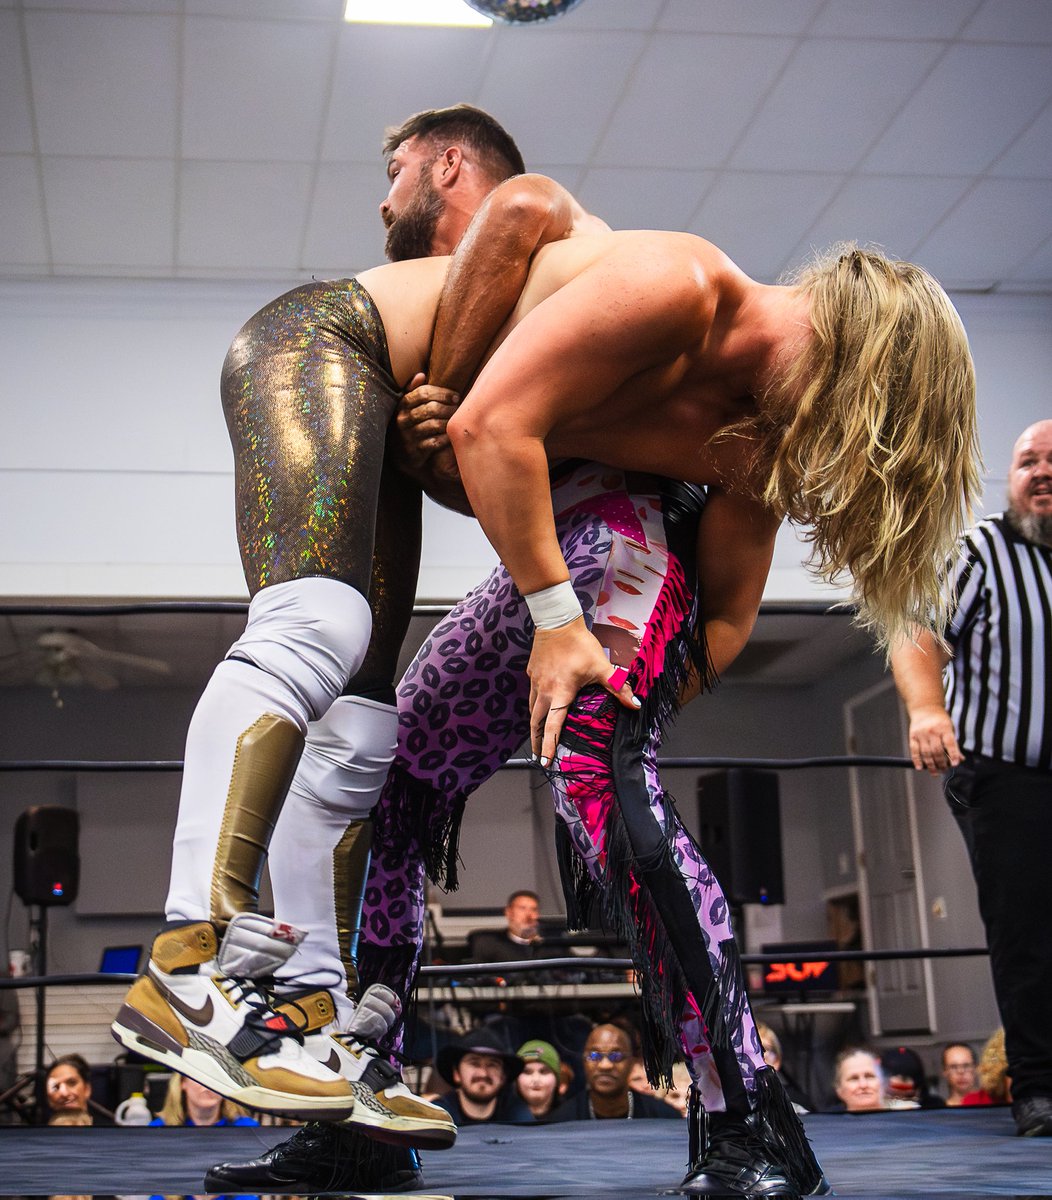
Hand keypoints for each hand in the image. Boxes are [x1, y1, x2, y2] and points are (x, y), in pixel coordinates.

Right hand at [394, 373, 460, 474]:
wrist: (400, 454)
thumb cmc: (409, 425)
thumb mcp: (406, 407)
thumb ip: (413, 390)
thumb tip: (420, 375)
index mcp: (402, 405)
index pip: (423, 393)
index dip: (442, 393)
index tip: (455, 396)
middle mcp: (404, 420)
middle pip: (431, 408)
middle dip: (448, 407)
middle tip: (458, 408)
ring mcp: (409, 436)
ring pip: (434, 425)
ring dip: (449, 421)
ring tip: (456, 420)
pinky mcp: (416, 451)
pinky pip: (435, 442)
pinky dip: (445, 438)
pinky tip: (451, 434)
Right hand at [527, 617, 638, 763]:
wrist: (557, 621)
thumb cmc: (580, 645)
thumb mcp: (602, 667)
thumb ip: (618, 687)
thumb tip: (635, 704)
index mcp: (561, 694)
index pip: (552, 726)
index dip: (548, 746)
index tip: (545, 762)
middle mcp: (544, 691)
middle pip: (536, 722)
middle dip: (537, 741)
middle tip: (539, 756)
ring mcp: (536, 681)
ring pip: (531, 708)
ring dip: (534, 724)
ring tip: (536, 735)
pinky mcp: (532, 672)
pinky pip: (532, 693)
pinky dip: (534, 704)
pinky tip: (539, 705)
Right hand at [907, 705, 962, 773]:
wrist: (925, 708)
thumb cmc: (940, 720)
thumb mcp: (950, 729)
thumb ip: (954, 744)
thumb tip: (960, 759)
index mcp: (944, 728)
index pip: (950, 744)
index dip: (953, 755)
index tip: (955, 764)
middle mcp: (932, 731)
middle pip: (937, 751)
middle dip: (941, 763)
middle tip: (944, 770)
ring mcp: (921, 734)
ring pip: (926, 753)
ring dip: (931, 765)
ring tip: (935, 772)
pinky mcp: (913, 736)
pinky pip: (914, 751)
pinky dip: (917, 760)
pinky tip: (920, 767)